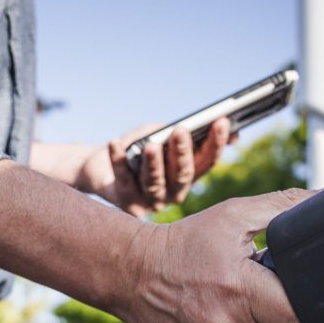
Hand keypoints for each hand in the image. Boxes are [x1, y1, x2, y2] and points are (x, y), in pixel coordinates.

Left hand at [81, 118, 233, 215]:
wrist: (101, 169)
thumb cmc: (137, 150)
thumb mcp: (162, 138)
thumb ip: (186, 133)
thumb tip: (223, 123)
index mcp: (188, 177)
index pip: (207, 162)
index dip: (216, 143)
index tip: (222, 121)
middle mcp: (173, 193)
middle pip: (182, 174)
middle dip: (182, 152)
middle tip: (181, 131)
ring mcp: (150, 201)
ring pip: (154, 182)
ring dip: (153, 163)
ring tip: (151, 145)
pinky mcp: (125, 201)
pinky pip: (122, 178)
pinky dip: (118, 160)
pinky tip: (115, 143)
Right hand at [117, 188, 310, 322]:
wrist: (133, 273)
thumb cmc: (185, 243)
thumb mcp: (234, 214)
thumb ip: (285, 206)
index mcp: (239, 290)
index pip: (300, 319)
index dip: (312, 307)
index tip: (302, 288)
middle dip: (294, 315)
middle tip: (277, 289)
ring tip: (255, 300)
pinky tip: (237, 315)